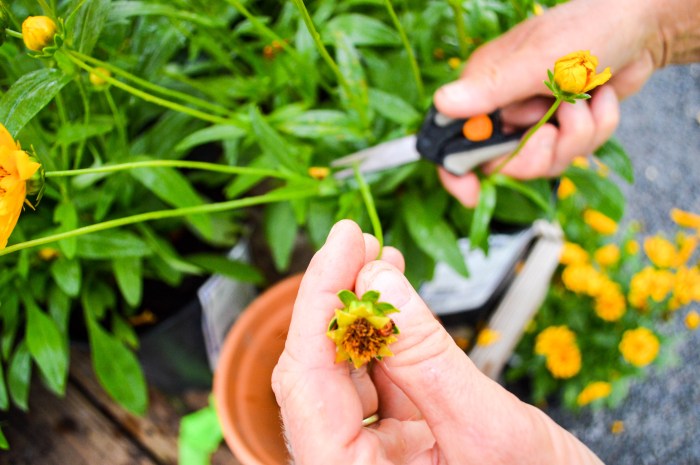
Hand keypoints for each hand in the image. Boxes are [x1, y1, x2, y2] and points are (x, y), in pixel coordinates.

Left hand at [272, 219, 603, 463]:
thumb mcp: (487, 426)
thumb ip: (426, 357)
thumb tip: (380, 282)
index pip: (307, 382)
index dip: (319, 304)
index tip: (342, 246)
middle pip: (317, 373)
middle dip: (335, 300)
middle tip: (355, 242)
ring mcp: (372, 456)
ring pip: (344, 372)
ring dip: (358, 311)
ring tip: (374, 258)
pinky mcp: (397, 443)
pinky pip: (378, 380)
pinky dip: (385, 334)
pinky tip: (394, 296)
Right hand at [433, 0, 668, 206]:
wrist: (641, 26)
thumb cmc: (586, 28)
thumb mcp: (537, 59)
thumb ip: (491, 88)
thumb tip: (442, 103)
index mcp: (484, 88)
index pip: (453, 138)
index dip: (456, 171)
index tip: (471, 193)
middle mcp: (506, 109)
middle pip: (504, 163)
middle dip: (538, 152)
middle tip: (552, 129)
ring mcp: (536, 121)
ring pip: (546, 162)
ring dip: (576, 134)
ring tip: (584, 99)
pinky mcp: (566, 128)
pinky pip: (576, 152)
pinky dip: (598, 127)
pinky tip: (600, 97)